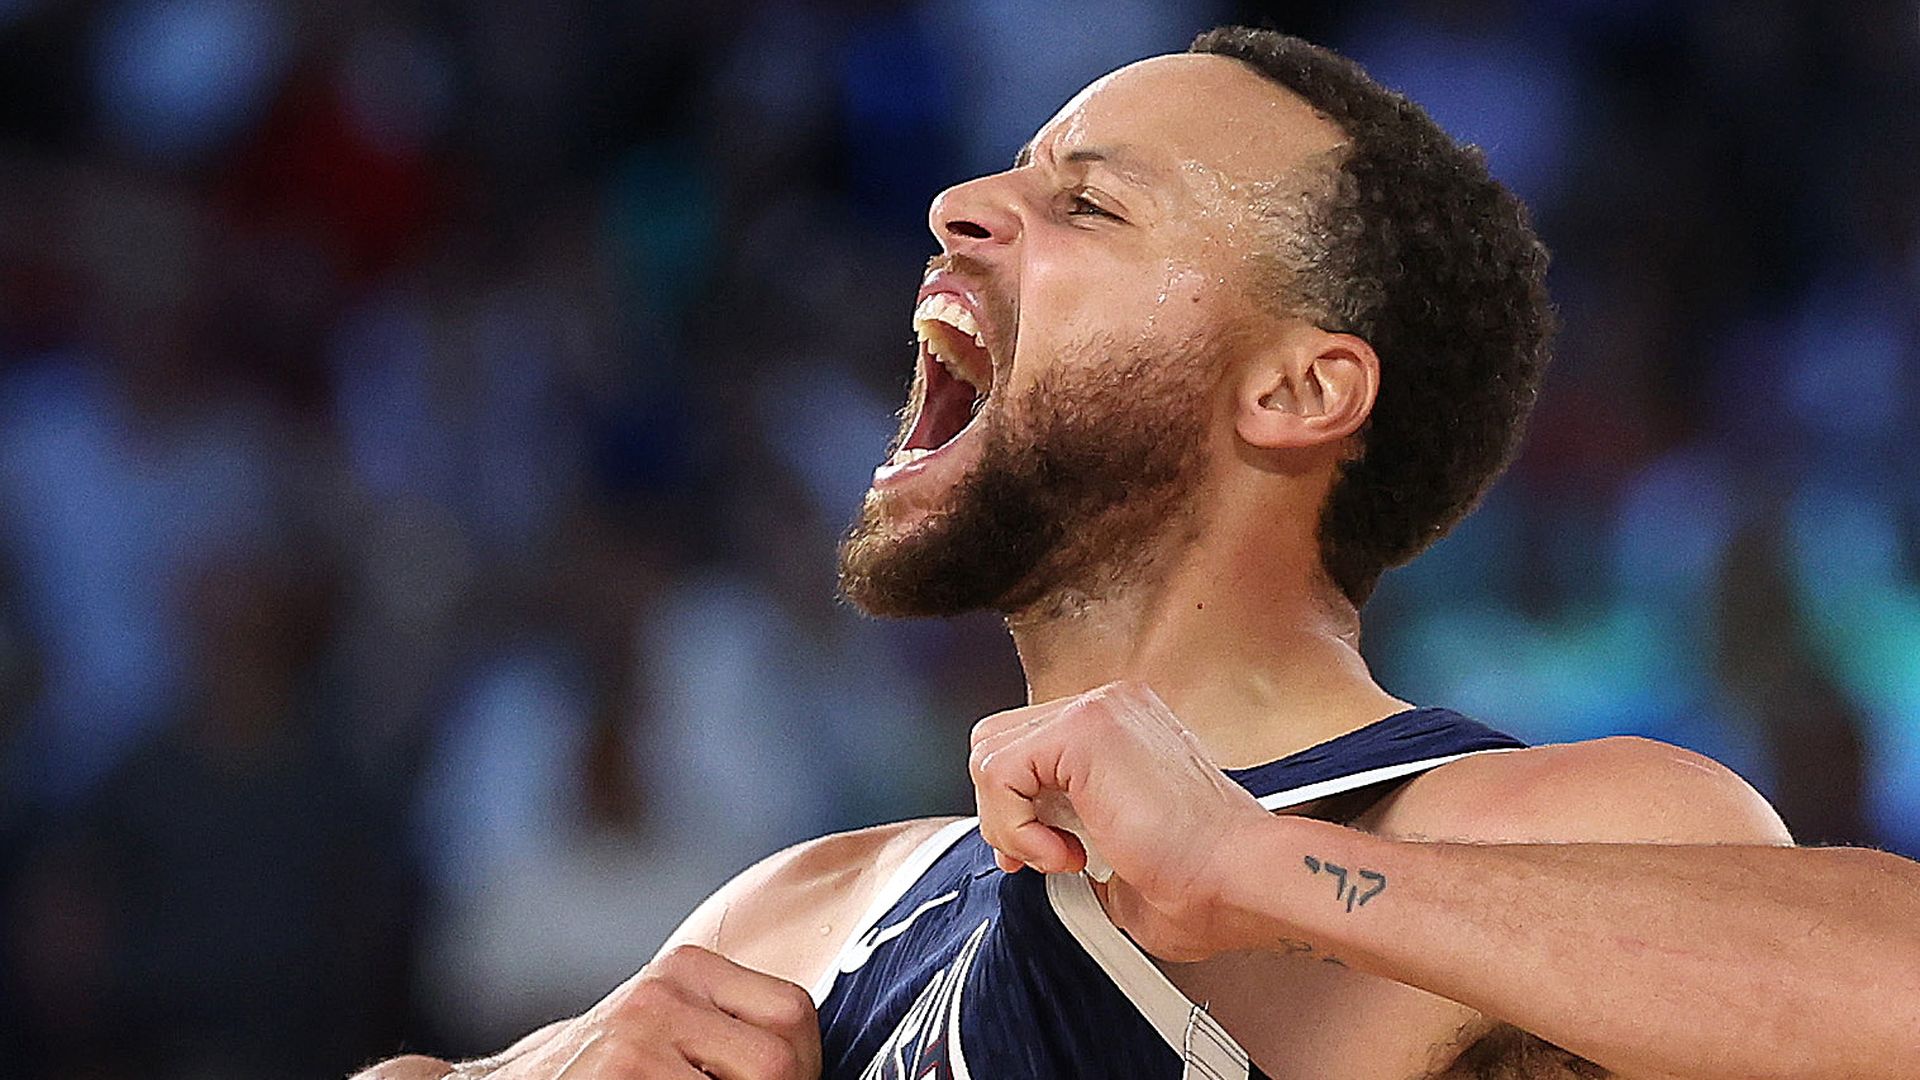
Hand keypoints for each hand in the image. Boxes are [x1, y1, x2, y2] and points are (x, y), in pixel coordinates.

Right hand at [477, 944, 820, 1078]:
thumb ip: (730, 1033)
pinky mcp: (618, 1076)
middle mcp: (662, 991)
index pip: (793, 1014)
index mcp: (688, 968)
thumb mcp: (670, 1028)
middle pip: (778, 1060)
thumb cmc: (608, 1069)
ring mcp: (634, 1038)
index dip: (802, 1066)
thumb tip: (805, 1068)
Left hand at [968, 681, 1277, 961]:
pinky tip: (1064, 854)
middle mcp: (1109, 706)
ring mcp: (1098, 709)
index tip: (1039, 854)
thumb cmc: (1202, 880)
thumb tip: (1018, 839)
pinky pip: (997, 771)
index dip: (1014, 807)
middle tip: (1040, 856)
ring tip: (1064, 856)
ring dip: (1009, 822)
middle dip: (1002, 810)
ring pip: (989, 754)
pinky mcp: (1084, 728)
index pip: (1025, 747)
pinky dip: (1014, 825)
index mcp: (1120, 728)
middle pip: (996, 740)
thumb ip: (1063, 825)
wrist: (1240, 879)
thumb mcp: (1112, 846)